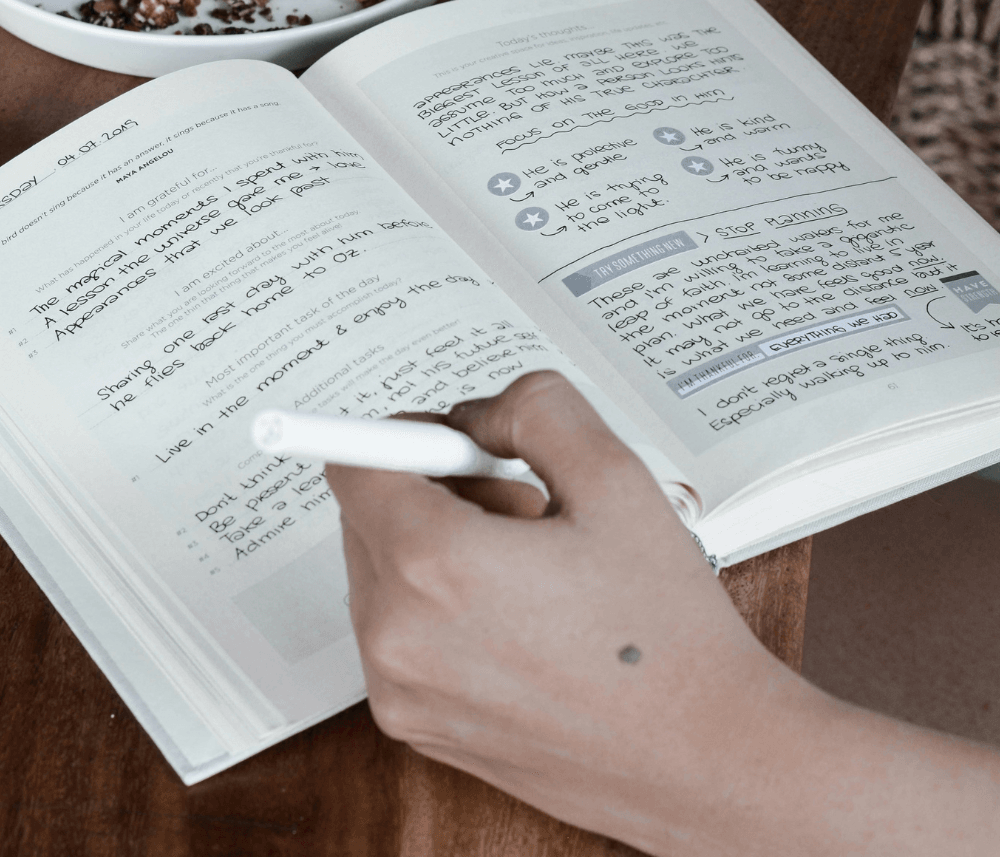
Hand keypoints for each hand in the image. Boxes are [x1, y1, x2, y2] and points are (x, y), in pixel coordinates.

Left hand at [325, 370, 806, 853]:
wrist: (704, 757)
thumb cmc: (667, 634)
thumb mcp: (615, 476)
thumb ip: (533, 407)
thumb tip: (474, 415)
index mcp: (434, 566)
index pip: (353, 464)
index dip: (410, 435)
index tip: (459, 442)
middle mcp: (397, 637)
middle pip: (367, 514)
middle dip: (438, 491)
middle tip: (528, 510)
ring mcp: (402, 692)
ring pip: (383, 573)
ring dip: (440, 550)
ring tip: (536, 572)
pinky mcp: (417, 727)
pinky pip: (398, 633)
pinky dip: (443, 609)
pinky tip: (527, 620)